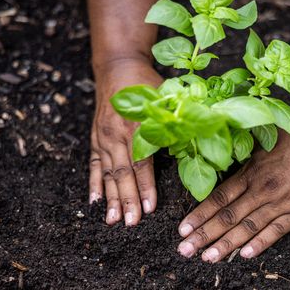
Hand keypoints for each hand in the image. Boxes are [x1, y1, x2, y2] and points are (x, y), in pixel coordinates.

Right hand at [89, 58, 162, 225]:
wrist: (118, 66)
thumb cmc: (147, 84)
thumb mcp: (166, 99)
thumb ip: (176, 124)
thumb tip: (195, 147)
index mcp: (137, 126)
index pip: (142, 163)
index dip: (146, 187)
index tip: (150, 208)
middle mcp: (116, 134)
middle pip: (122, 174)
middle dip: (127, 200)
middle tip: (131, 223)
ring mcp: (103, 137)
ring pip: (108, 173)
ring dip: (110, 198)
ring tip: (113, 220)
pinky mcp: (96, 138)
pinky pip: (94, 165)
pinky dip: (94, 184)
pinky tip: (94, 202)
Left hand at [176, 108, 289, 261]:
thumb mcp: (266, 143)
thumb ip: (246, 160)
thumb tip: (225, 166)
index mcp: (251, 171)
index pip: (218, 198)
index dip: (199, 215)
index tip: (182, 230)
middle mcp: (262, 188)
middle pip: (227, 216)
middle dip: (204, 235)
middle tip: (184, 251)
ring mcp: (281, 201)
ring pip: (248, 227)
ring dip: (226, 244)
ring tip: (207, 258)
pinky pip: (277, 230)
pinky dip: (260, 243)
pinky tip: (245, 255)